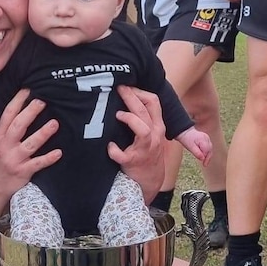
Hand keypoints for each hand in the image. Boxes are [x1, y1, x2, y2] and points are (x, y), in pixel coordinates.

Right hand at [0, 90, 61, 198]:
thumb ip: (9, 128)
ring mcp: (14, 159)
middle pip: (18, 126)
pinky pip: (38, 163)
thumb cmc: (0, 161)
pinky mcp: (23, 172)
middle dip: (30, 112)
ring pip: (30, 144)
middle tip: (42, 102)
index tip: (28, 90)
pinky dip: (49, 158)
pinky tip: (59, 152)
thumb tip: (27, 107)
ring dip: (43, 133)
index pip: (8, 115)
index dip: (17, 101)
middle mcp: (5, 146)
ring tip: (54, 123)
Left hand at [109, 85, 164, 199]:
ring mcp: (144, 150)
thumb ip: (144, 118)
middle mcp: (153, 136)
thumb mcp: (152, 133)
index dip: (140, 92)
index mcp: (157, 126)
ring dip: (130, 119)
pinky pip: (122, 155)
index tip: (127, 85)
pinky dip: (114, 150)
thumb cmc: (146, 153)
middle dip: (131, 97)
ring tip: (117, 114)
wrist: (149, 180)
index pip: (154, 102)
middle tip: (118, 88)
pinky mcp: (132, 162)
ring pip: (142, 130)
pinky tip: (109, 146)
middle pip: (145, 111)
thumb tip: (127, 97)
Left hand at [177, 126, 212, 166]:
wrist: (184, 132)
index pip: (207, 151)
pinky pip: (208, 146)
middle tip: (205, 165)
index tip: (204, 164)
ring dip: (208, 155)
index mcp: (203, 140)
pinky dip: (207, 152)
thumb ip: (197, 153)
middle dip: (208, 158)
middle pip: (210, 150)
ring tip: (205, 162)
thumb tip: (202, 159)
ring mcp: (207, 138)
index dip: (206, 158)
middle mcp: (206, 138)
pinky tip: (204, 156)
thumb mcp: (190, 147)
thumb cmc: (186, 139)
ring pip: (210, 148)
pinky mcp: (206, 139)